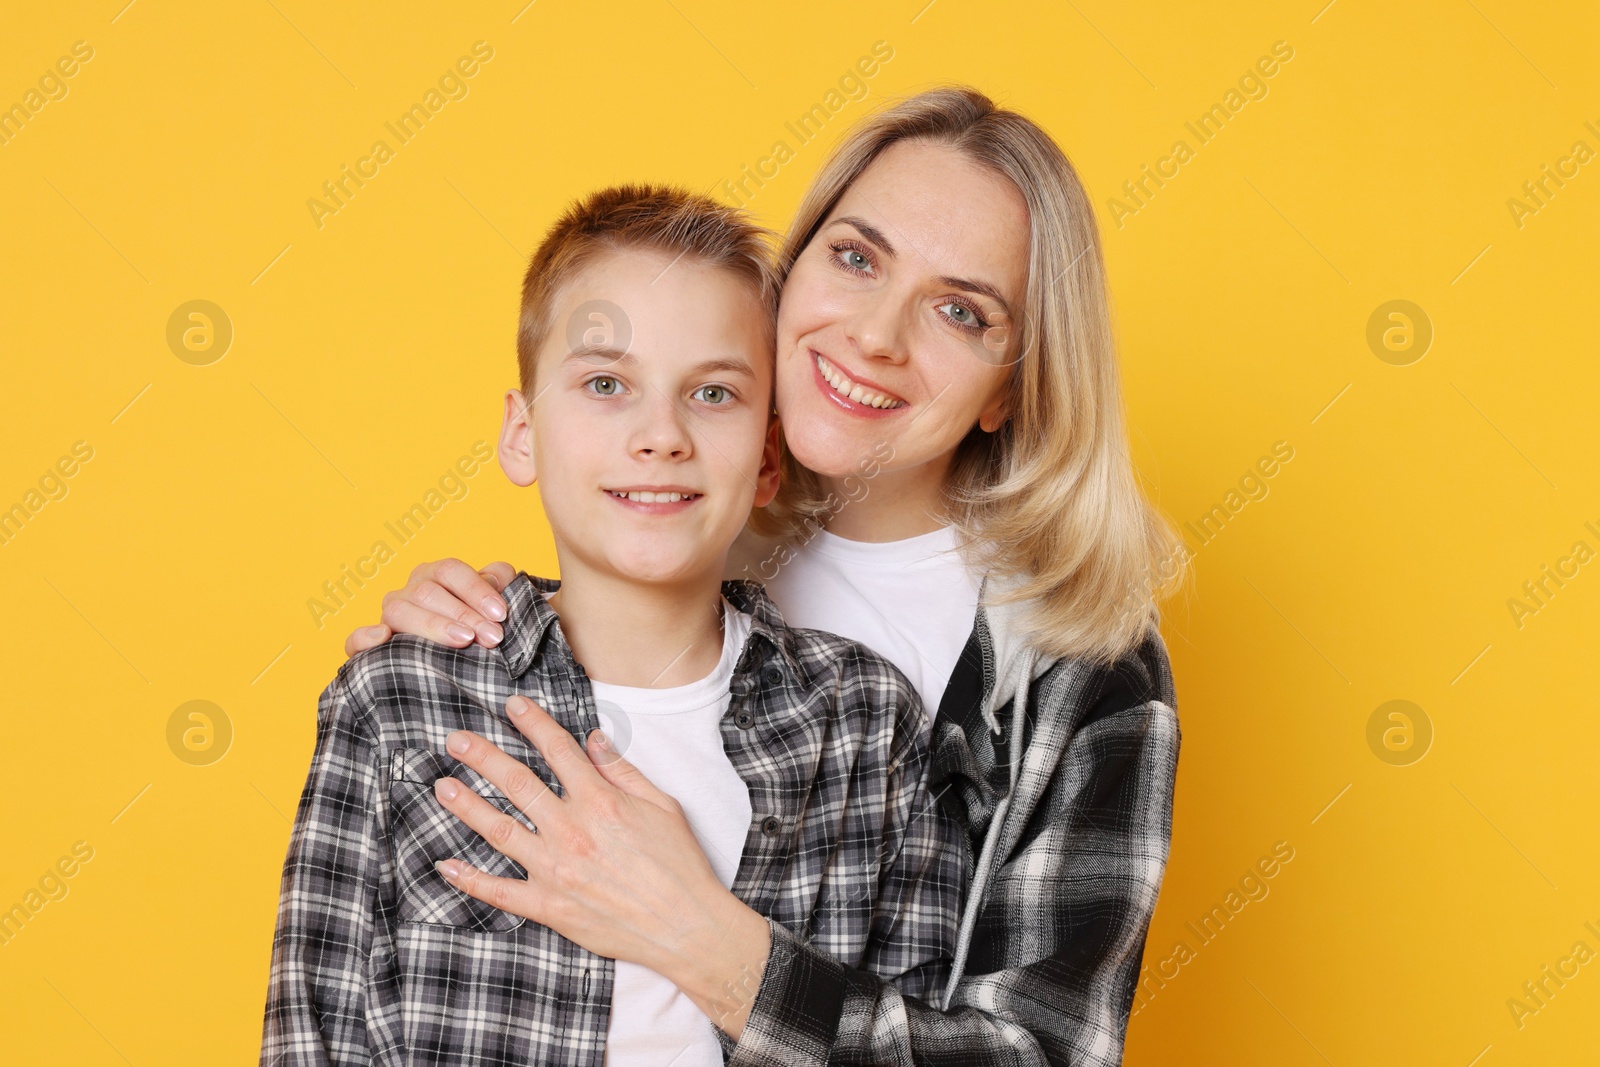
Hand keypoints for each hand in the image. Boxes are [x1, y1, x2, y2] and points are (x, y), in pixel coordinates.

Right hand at [342, 559, 516, 657]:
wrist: (461, 662)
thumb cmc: (479, 628)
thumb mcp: (494, 603)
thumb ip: (500, 581)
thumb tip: (494, 579)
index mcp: (434, 576)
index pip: (449, 570)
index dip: (476, 589)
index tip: (501, 614)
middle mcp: (408, 592)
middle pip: (427, 592)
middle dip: (463, 614)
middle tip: (492, 637)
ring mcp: (387, 617)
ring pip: (399, 612)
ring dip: (432, 625)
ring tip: (463, 641)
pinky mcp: (367, 647)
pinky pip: (353, 639)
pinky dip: (364, 637)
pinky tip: (383, 637)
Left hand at [432, 695, 771, 1035]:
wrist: (686, 925)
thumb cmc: (680, 864)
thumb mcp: (662, 805)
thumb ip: (623, 771)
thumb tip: (594, 739)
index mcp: (600, 801)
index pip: (558, 750)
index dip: (533, 723)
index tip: (511, 705)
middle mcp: (572, 830)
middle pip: (517, 783)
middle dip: (483, 757)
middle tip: (456, 740)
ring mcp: (556, 870)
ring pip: (500, 830)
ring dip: (468, 806)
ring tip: (442, 786)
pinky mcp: (550, 907)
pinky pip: (500, 892)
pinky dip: (470, 879)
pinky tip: (446, 865)